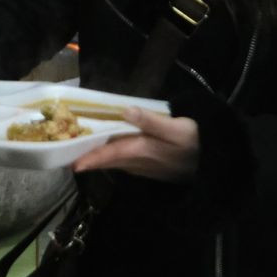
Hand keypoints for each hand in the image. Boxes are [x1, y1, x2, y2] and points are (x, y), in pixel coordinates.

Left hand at [72, 107, 199, 181]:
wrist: (213, 162)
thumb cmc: (195, 141)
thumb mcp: (178, 129)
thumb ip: (152, 121)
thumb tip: (126, 110)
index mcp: (142, 150)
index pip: (110, 154)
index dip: (91, 158)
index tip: (72, 163)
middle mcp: (137, 161)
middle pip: (107, 160)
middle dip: (86, 157)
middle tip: (63, 151)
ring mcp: (141, 166)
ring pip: (113, 162)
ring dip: (95, 157)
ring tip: (76, 149)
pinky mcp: (146, 165)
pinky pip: (121, 162)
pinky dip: (108, 156)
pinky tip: (101, 148)